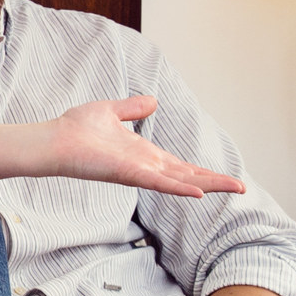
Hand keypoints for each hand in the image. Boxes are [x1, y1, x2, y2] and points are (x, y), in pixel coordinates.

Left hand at [42, 98, 244, 197]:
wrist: (55, 139)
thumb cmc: (76, 129)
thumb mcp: (111, 111)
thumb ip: (133, 108)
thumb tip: (153, 101)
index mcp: (144, 155)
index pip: (179, 167)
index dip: (202, 173)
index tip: (225, 178)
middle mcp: (145, 166)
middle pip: (187, 177)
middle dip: (214, 182)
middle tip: (241, 188)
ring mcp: (138, 172)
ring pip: (180, 182)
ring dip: (207, 185)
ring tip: (234, 188)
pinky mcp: (128, 174)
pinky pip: (158, 182)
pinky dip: (178, 188)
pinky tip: (198, 193)